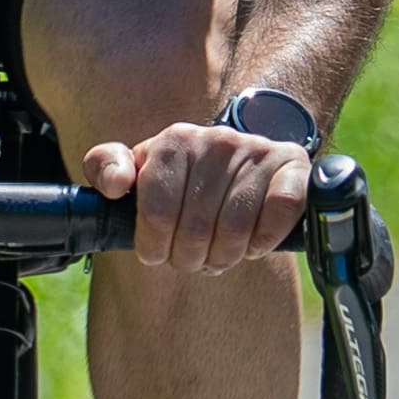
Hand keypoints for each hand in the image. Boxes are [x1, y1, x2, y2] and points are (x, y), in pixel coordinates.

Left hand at [80, 117, 313, 275]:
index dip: (155, 246)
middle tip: (192, 259)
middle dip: (190, 258)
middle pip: (195, 229)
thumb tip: (116, 185)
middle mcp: (217, 140)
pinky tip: (253, 243)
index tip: (158, 253)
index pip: (155, 212)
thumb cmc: (184, 175)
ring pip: (235, 229)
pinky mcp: (292, 166)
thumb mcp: (141, 167)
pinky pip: (279, 213)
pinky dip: (264, 241)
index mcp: (175, 141)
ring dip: (225, 257)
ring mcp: (258, 151)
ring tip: (219, 255)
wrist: (242, 158)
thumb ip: (106, 167)